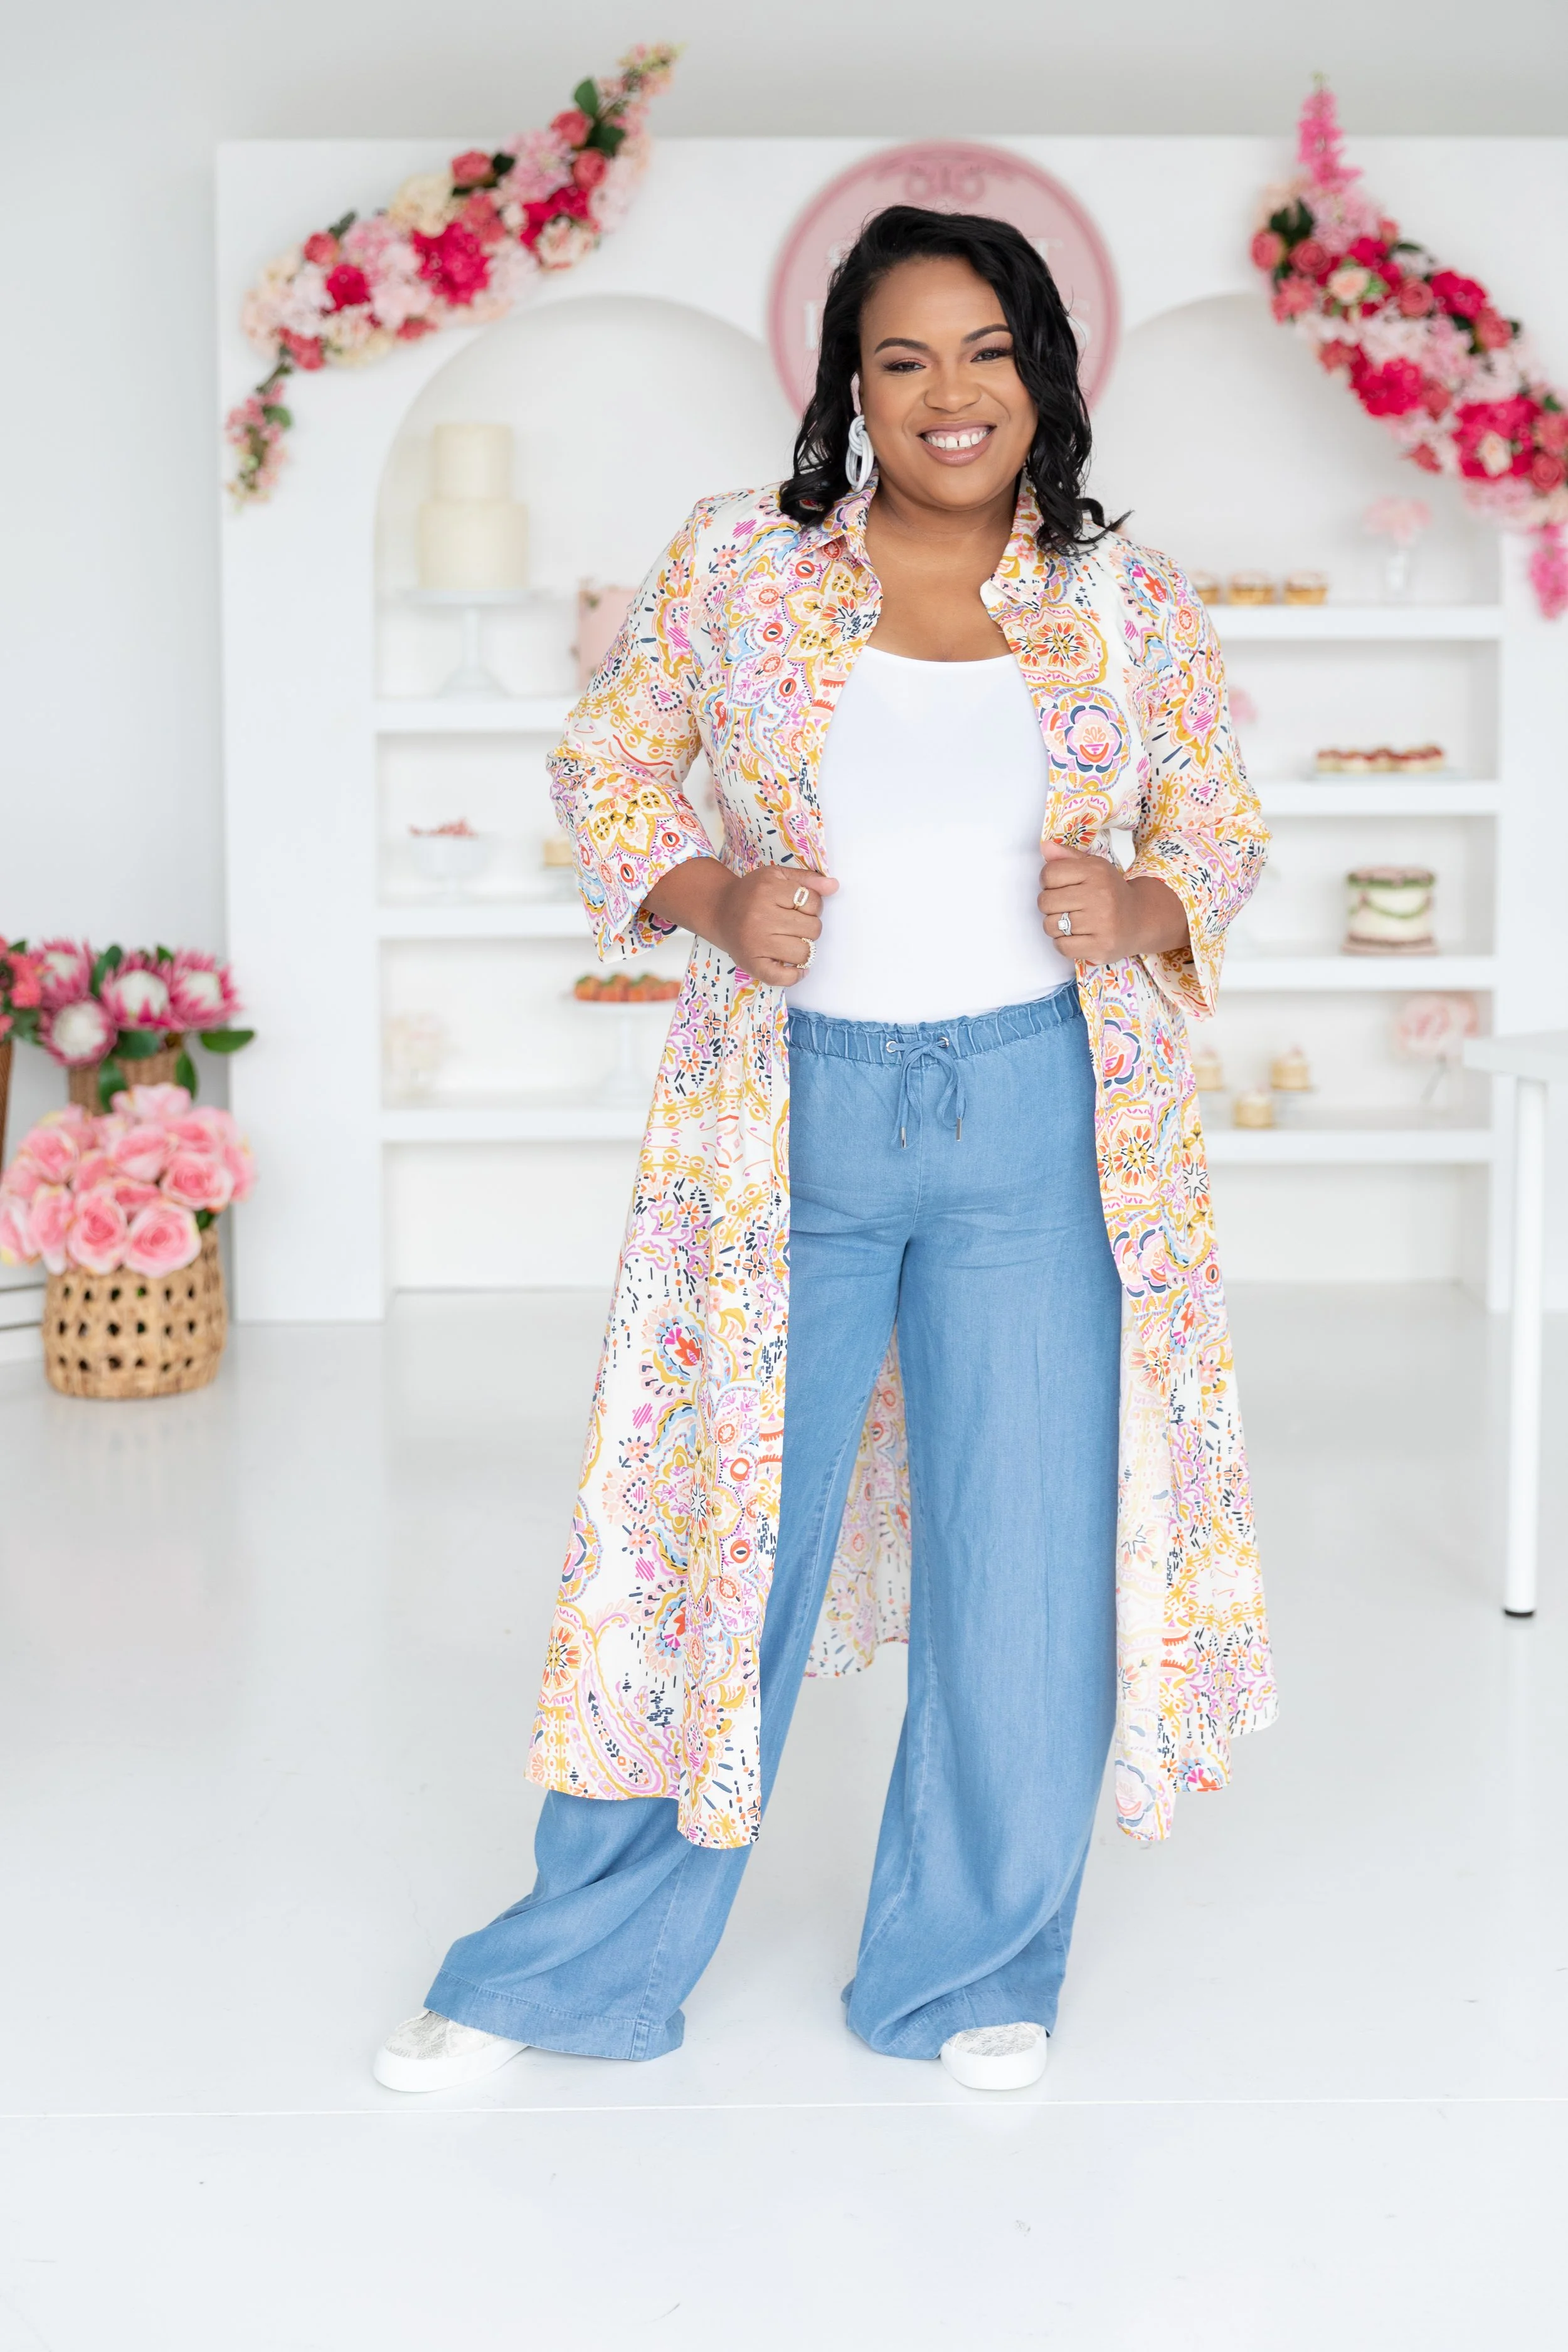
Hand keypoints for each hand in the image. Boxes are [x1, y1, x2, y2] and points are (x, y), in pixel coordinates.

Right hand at [642, 857, 838, 986]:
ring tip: (790, 940)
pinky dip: (795, 975)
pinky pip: (784, 978)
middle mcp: (760, 916)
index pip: (813, 902)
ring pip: (804, 952)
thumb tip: (834, 885)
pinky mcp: (752, 964)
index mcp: (768, 890)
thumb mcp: (777, 876)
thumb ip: (806, 879)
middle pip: (813, 928)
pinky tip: (792, 966)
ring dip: (803, 948)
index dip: (812, 905)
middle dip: (809, 926)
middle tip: (794, 924)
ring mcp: (756, 942)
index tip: (798, 907)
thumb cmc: (752, 893)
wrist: (718, 910)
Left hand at [1038, 842, 1188, 967]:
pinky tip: (1077, 936)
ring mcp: (1102, 923)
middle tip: (1066, 906)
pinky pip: (1061, 946)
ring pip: (1051, 926)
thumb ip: (1067, 857)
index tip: (1059, 886)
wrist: (1141, 920)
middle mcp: (1100, 895)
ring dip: (1056, 926)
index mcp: (1096, 871)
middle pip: (1045, 902)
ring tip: (1072, 922)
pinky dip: (1063, 943)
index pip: (1049, 874)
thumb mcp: (1093, 868)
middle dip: (1050, 906)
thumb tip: (1045, 847)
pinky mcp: (1101, 946)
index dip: (1047, 882)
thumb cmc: (1110, 893)